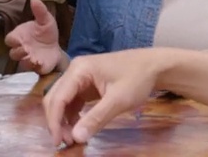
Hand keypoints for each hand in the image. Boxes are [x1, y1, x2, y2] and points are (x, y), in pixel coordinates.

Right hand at [5, 0, 62, 74]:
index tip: (20, 38)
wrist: (56, 46)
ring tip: (34, 56)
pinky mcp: (38, 67)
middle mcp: (22, 49)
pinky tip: (41, 62)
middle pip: (13, 54)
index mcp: (20, 37)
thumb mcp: (45, 20)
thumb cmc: (46, 32)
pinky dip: (36, 67)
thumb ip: (40, 11)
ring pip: (21, 63)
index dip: (12, 40)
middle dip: (19, 51)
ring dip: (26, 60)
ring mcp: (28, 59)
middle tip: (27, 48)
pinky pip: (33, 69)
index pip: (9, 40)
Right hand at [42, 50, 160, 146]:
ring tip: (73, 138)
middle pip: (55, 98)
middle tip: (66, 143)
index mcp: (79, 70)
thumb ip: (96, 118)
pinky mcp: (86, 84)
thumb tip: (76, 138)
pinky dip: (72, 115)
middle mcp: (74, 71)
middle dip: (57, 121)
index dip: (54, 121)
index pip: (57, 98)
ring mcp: (80, 77)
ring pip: (62, 101)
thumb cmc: (137, 78)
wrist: (153, 66)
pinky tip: (80, 127)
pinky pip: (72, 101)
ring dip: (64, 120)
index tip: (58, 142)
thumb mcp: (118, 100)